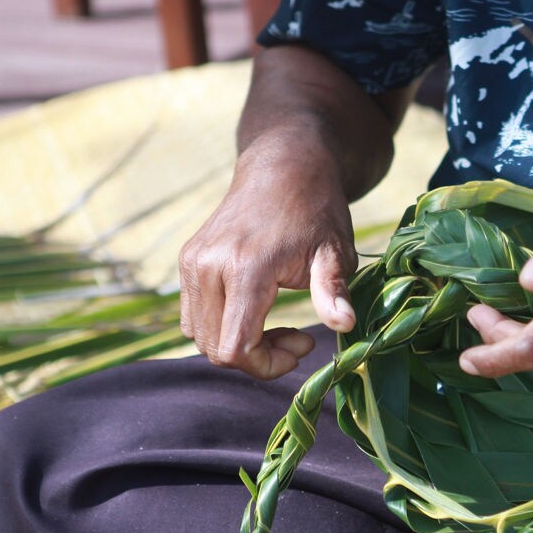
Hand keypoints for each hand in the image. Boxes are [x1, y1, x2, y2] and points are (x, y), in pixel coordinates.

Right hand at [178, 133, 357, 378]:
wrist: (283, 167)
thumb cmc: (316, 210)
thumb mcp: (335, 251)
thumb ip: (333, 290)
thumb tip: (345, 324)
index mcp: (245, 268)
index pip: (235, 348)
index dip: (267, 365)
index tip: (303, 345)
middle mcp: (208, 267)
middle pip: (215, 349)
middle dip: (257, 357)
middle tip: (297, 338)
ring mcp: (192, 264)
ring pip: (200, 337)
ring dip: (239, 344)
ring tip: (277, 325)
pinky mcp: (187, 262)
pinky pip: (193, 317)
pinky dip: (223, 327)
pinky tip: (257, 311)